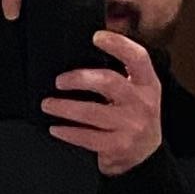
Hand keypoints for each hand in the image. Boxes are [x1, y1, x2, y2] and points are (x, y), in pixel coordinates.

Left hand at [46, 25, 163, 174]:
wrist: (145, 157)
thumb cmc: (133, 116)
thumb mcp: (137, 92)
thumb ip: (121, 74)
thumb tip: (85, 51)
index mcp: (148, 84)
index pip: (138, 57)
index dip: (118, 44)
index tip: (95, 36)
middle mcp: (142, 103)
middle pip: (109, 82)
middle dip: (79, 79)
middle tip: (58, 81)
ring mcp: (131, 126)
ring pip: (92, 112)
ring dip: (64, 107)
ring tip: (47, 104)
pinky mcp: (118, 146)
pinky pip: (87, 137)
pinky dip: (68, 132)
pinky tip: (54, 128)